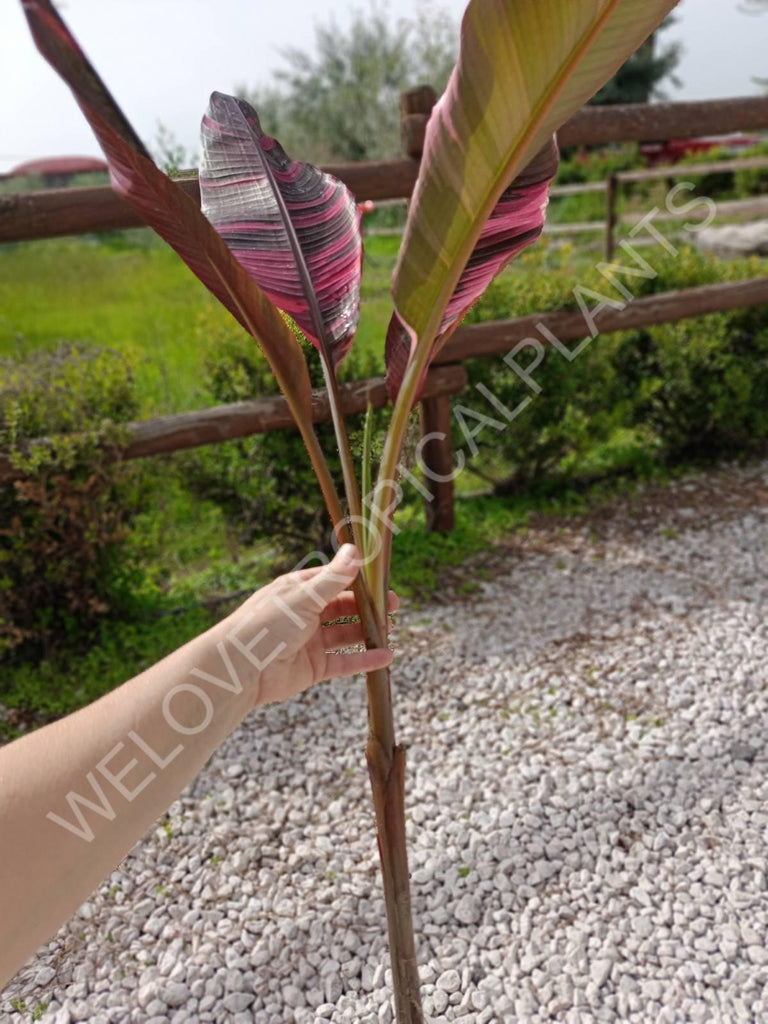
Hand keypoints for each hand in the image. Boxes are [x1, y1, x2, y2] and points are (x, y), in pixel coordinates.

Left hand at [222, 544, 396, 704]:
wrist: (240, 669)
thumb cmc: (265, 625)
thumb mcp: (302, 597)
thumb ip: (333, 578)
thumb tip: (355, 550)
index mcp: (298, 590)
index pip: (334, 580)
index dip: (358, 580)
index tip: (382, 580)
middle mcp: (305, 614)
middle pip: (343, 607)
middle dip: (368, 607)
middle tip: (394, 606)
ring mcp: (310, 641)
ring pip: (346, 634)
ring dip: (368, 632)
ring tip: (391, 630)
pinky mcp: (313, 667)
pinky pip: (344, 662)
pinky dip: (364, 660)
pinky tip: (385, 657)